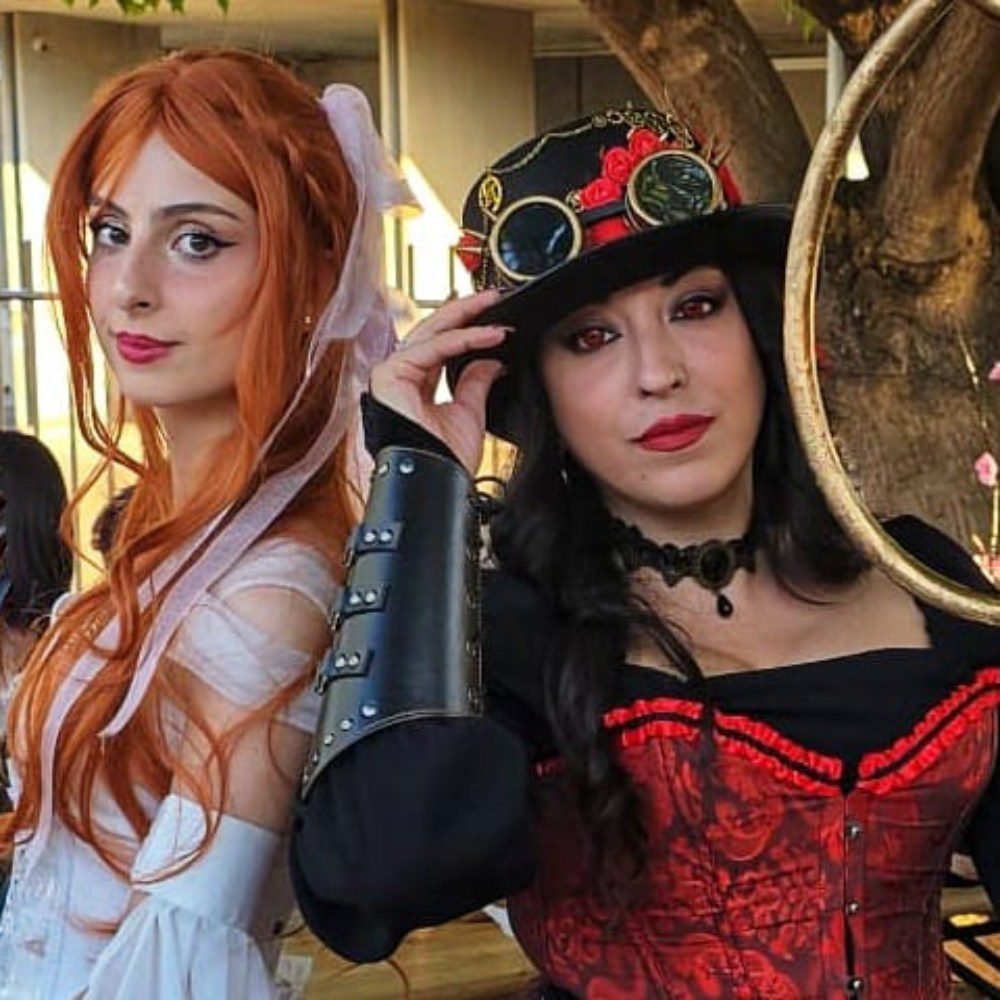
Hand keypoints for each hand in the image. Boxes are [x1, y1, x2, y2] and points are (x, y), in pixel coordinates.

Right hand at [370, 290, 508, 474]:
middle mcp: (399, 376)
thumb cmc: (447, 459)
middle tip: (494, 299)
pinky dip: (462, 339)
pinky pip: (432, 348)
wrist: (439, 482)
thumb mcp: (470, 412)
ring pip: (430, 333)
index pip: (440, 345)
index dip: (467, 330)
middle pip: (433, 333)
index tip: (495, 321)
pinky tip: (488, 334)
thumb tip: (490, 360)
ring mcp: (390, 374)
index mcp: (414, 385)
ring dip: (465, 317)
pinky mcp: (389, 375)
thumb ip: (475, 382)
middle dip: (464, 313)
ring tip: (493, 307)